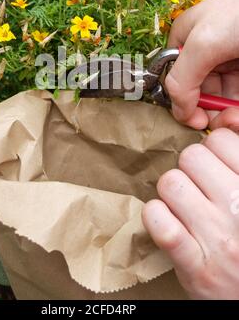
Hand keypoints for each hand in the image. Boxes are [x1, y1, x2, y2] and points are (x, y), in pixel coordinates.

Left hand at [142, 128, 238, 299]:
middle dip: (191, 168)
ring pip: (170, 183)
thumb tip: (226, 117)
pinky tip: (170, 223)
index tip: (214, 162)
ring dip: (172, 193)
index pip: (220, 140)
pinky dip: (157, 217)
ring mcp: (217, 239)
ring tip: (185, 206)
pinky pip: (158, 220)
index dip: (213, 148)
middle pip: (191, 157)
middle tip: (199, 186)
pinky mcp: (194, 266)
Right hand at [165, 0, 238, 129]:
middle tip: (228, 121)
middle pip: (202, 92)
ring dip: (230, 112)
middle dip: (213, 111)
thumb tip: (178, 112)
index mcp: (185, 41)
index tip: (200, 122)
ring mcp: (230, 59)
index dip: (186, 104)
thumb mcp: (203, 43)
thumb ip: (181, 78)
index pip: (177, 81)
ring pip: (225, 96)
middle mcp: (206, 52)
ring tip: (237, 118)